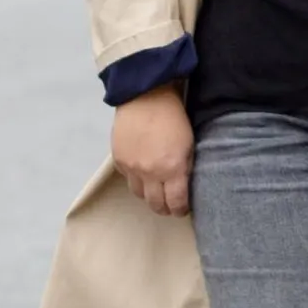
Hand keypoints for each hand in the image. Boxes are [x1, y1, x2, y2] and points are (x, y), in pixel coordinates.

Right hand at [111, 87, 193, 215]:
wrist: (146, 97)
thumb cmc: (174, 117)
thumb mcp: (189, 144)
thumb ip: (186, 168)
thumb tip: (183, 187)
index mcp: (172, 169)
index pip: (175, 203)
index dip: (180, 210)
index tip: (182, 209)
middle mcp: (150, 173)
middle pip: (155, 204)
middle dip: (164, 208)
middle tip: (169, 205)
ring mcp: (132, 168)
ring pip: (139, 195)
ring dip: (148, 194)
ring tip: (155, 189)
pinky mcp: (118, 160)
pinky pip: (127, 178)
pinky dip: (135, 178)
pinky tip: (142, 171)